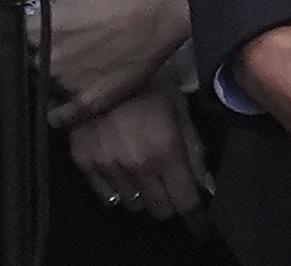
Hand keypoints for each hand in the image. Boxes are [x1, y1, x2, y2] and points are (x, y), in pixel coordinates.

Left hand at [44, 0, 189, 127]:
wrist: (153, 15)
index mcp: (38, 29)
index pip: (19, 40)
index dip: (30, 38)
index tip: (41, 37)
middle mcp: (47, 60)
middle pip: (31, 65)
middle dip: (42, 59)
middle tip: (63, 53)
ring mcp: (66, 84)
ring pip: (46, 89)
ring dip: (53, 82)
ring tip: (72, 73)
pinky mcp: (88, 103)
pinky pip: (60, 118)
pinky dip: (59, 114)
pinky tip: (64, 106)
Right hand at [69, 72, 212, 220]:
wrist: (93, 63)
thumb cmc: (144, 80)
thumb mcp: (178, 106)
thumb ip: (193, 149)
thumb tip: (206, 186)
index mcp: (165, 151)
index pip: (186, 203)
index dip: (195, 220)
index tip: (199, 227)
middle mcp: (138, 166)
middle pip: (159, 210)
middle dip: (169, 203)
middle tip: (169, 187)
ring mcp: (108, 167)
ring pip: (133, 206)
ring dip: (143, 195)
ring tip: (142, 175)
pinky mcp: (84, 162)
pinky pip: (106, 197)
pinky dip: (117, 191)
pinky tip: (121, 173)